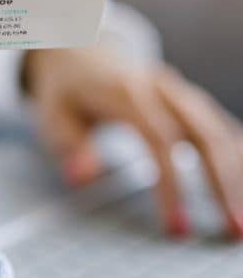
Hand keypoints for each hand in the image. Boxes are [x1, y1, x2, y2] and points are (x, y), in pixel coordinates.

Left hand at [24, 46, 242, 237]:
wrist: (76, 47)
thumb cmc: (65, 88)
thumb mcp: (52, 114)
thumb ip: (70, 145)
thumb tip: (81, 177)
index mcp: (126, 92)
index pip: (160, 140)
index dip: (172, 184)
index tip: (176, 225)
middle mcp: (160, 87)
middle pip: (204, 135)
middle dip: (222, 185)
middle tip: (233, 230)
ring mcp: (177, 90)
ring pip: (217, 131)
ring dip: (233, 175)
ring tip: (237, 221)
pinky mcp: (186, 97)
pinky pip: (218, 125)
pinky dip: (232, 155)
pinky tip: (239, 186)